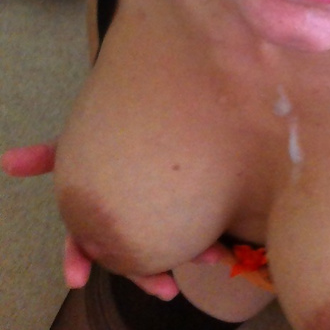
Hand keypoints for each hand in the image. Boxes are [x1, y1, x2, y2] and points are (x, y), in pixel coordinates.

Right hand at [2, 142, 226, 299]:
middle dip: (147, 275)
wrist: (161, 118)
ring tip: (213, 261)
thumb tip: (5, 160)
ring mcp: (159, 214)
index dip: (78, 259)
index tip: (77, 280)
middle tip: (165, 290)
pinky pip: (201, 226)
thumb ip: (47, 154)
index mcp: (99, 211)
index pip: (81, 240)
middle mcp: (128, 219)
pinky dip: (214, 240)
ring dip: (193, 257)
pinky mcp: (189, 205)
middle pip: (132, 255)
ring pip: (172, 244)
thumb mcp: (78, 143)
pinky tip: (227, 249)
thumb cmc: (112, 138)